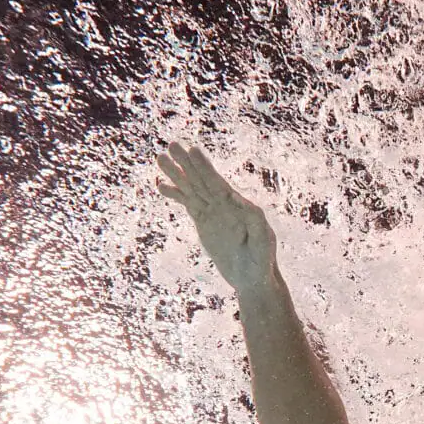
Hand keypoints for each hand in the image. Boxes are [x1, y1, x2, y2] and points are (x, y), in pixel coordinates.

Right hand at [156, 142, 277, 292]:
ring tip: (160, 158)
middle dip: (186, 163)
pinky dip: (176, 195)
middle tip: (171, 145)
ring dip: (176, 174)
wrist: (253, 279)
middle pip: (201, 180)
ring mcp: (213, 212)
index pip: (217, 183)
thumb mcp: (263, 240)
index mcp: (238, 205)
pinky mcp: (204, 223)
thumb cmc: (263, 260)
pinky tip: (162, 186)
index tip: (192, 151)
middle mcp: (224, 204)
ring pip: (191, 189)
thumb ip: (254, 218)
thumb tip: (238, 198)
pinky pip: (188, 204)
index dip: (205, 168)